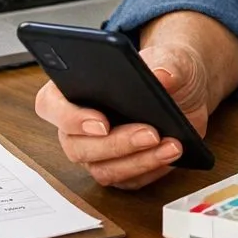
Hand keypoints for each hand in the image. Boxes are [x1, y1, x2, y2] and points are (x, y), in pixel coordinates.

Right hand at [34, 41, 211, 189]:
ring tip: (171, 145)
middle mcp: (79, 125)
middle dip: (116, 144)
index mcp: (75, 88)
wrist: (186, 90)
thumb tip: (162, 77)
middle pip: (78, 147)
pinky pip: (128, 180)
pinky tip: (172, 153)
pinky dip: (152, 169)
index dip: (69, 118)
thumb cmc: (165, 68)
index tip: (101, 123)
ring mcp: (97, 152)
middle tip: (150, 133)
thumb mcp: (171, 56)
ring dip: (139, 160)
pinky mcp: (121, 169)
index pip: (51, 105)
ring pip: (103, 169)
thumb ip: (166, 62)